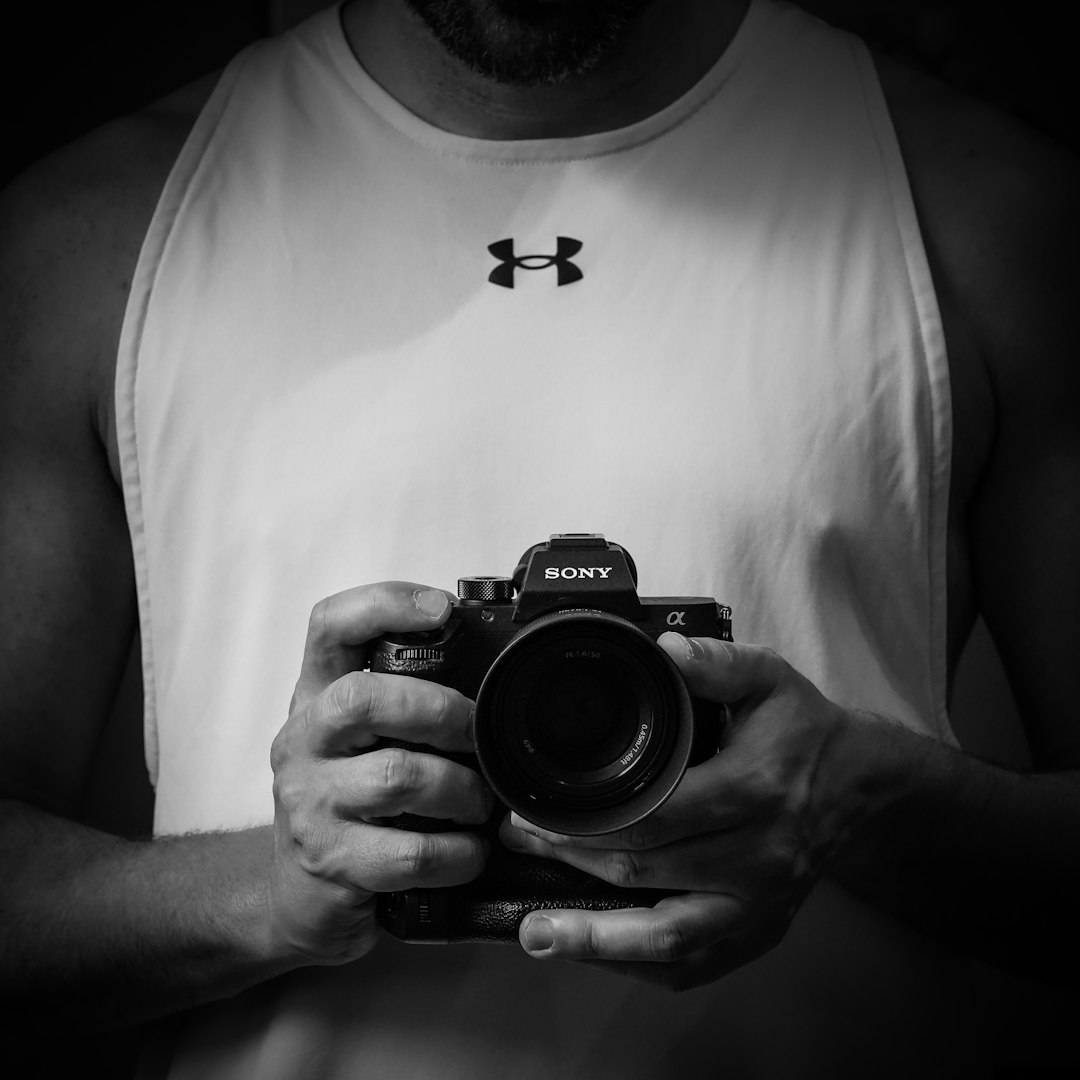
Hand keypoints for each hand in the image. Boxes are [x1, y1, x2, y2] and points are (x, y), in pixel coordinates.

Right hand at [266, 582, 491, 965]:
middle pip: (364, 699)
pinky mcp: (331, 862)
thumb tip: (495, 670)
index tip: (443, 608)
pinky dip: (457, 851)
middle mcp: (303, 741)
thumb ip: (407, 701)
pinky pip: (411, 852)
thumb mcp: (365, 740)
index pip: (330, 626)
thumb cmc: (353, 804)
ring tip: (481, 803)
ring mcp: (309, 803)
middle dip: (441, 712)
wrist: (300, 900)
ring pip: (397, 777)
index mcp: (317, 697)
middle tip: (477, 735)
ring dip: (461, 790)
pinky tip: (468, 851)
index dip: (384, 603)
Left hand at [500, 633, 853, 989]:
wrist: (859, 785)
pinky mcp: (757, 932)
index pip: (652, 816)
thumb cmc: (803, 730)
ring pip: (668, 938)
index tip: (535, 810)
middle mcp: (758, 858)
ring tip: (537, 932)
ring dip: (596, 939)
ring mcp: (759, 905)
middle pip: (646, 873)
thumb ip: (717, 662)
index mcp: (753, 791)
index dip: (584, 820)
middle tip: (518, 841)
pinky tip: (593, 953)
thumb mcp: (768, 677)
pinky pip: (692, 964)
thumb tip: (664, 650)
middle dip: (570, 860)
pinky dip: (637, 964)